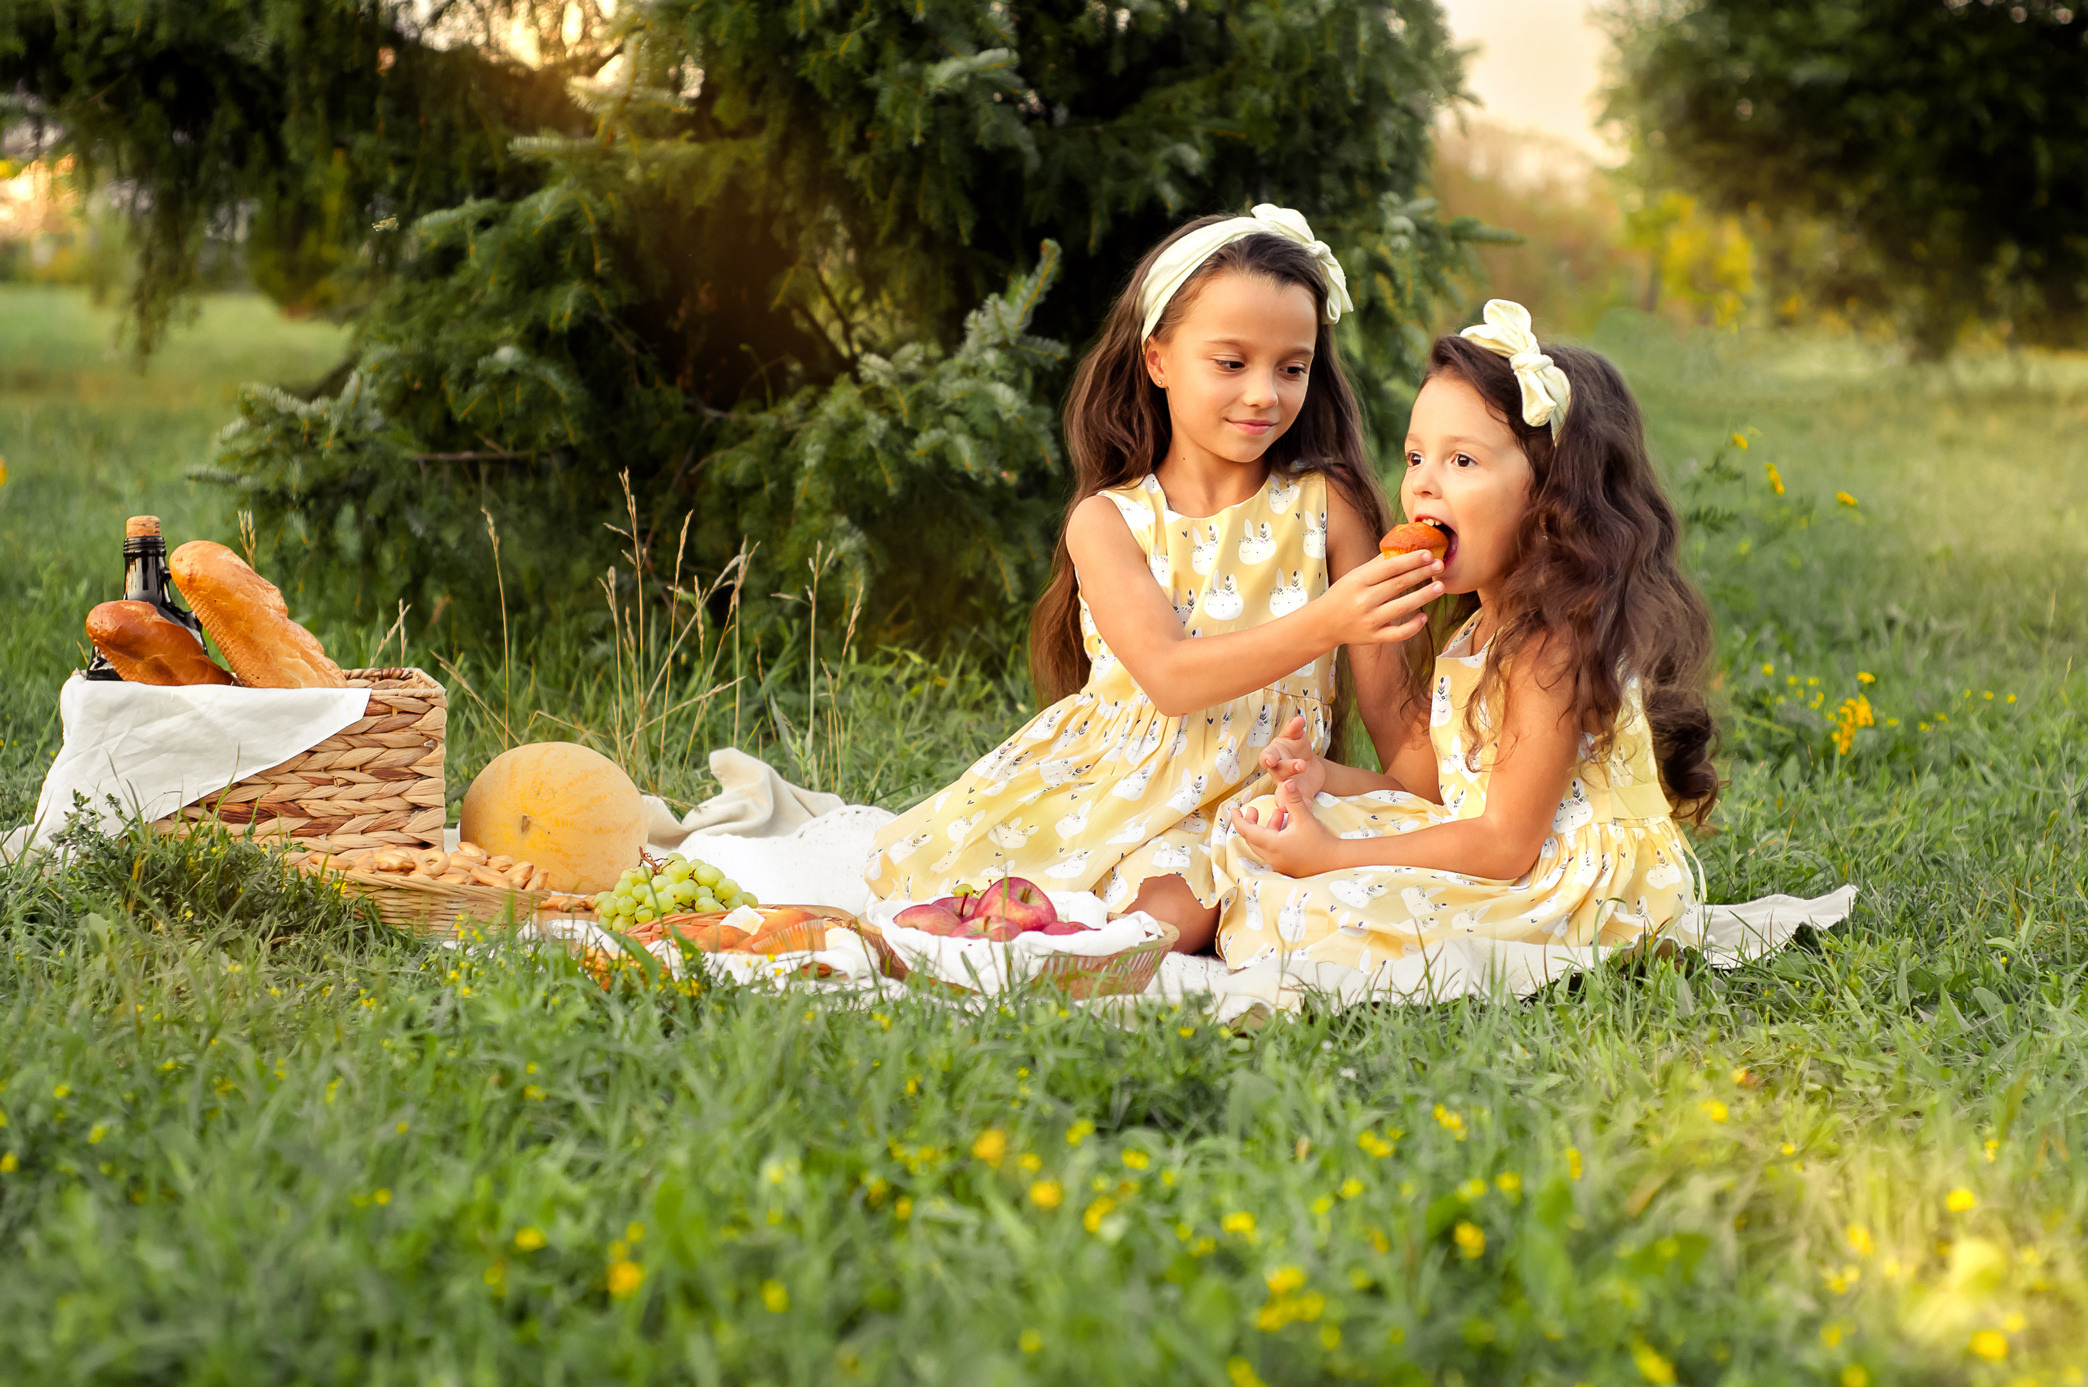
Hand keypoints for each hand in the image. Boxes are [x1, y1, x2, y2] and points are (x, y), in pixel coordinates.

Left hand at [1228, 779, 1338, 876]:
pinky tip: (1287, 825)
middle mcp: (1272, 856)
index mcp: (1272, 845)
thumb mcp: (1305, 817)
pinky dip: (1274, 836)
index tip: (1233, 808)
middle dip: (1251, 823)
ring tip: (1278, 813)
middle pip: (1252, 838)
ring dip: (1266, 828)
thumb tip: (1287, 781)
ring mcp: (1279, 863)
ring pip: (1264, 844)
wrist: (1337, 861)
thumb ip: (1294, 799)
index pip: (1246, 831)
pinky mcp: (1287, 865)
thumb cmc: (1320, 840)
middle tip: (1253, 810)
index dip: (1238, 819)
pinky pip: (1273, 849)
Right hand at [1258, 714, 1325, 800]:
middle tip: (1301, 765)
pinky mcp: (1300, 796)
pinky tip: (1307, 808)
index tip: (1270, 760)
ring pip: (1284, 790)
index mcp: (1273, 756)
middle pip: (1278, 772)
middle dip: (1288, 768)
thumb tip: (1298, 720)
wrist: (1308, 766)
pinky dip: (1302, 806)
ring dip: (1290, 791)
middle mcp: (1277, 772)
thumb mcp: (1296, 736)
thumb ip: (1294, 729)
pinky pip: (1299, 803)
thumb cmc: (1295, 748)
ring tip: (1298, 789)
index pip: (1267, 756)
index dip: (1268, 758)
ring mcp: (1287, 786)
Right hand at [1313, 548, 1441, 646]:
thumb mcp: (1355, 575)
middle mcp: (1364, 600)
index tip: (1428, 554)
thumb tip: (1405, 549)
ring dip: (1424, 596)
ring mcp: (1370, 620)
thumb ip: (1378, 564)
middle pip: (1398, 584)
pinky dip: (1413, 626)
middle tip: (1440, 566)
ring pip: (1402, 607)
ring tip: (1440, 587)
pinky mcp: (1374, 637)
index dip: (1410, 560)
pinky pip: (1398, 633)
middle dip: (1422, 574)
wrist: (1323, 623)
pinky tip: (1424, 617)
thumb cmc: (1342, 594)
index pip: (1390, 568)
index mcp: (1358, 581)